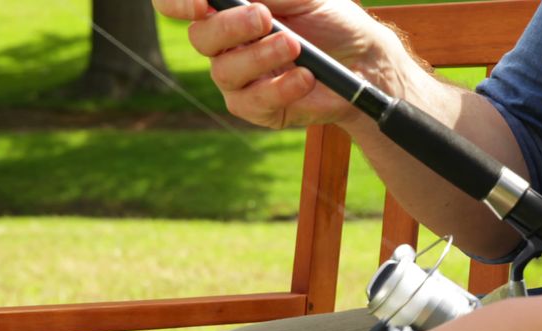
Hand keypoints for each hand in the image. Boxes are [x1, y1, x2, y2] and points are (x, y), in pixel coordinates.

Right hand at [151, 0, 410, 128]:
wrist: (365, 60)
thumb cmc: (331, 19)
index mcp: (229, 10)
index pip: (179, 5)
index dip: (177, 3)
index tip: (199, 3)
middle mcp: (226, 43)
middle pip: (201, 38)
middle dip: (231, 27)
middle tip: (264, 18)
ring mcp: (239, 78)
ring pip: (225, 71)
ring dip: (261, 56)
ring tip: (296, 46)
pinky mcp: (258, 108)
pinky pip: (254, 101)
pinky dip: (281, 87)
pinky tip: (305, 76)